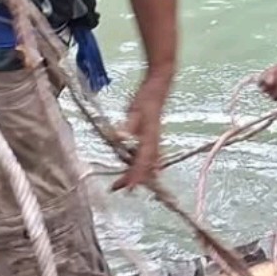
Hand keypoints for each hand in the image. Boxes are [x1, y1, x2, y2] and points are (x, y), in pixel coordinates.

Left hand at [114, 74, 169, 190]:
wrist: (159, 88)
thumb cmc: (145, 98)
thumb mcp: (134, 110)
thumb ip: (128, 125)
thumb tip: (119, 137)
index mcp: (150, 138)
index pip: (143, 162)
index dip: (135, 176)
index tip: (127, 187)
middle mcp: (155, 143)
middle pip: (145, 168)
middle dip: (132, 179)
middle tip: (116, 188)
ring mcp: (155, 142)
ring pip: (148, 165)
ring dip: (137, 176)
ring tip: (122, 184)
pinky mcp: (153, 140)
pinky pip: (149, 159)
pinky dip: (142, 168)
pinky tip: (134, 172)